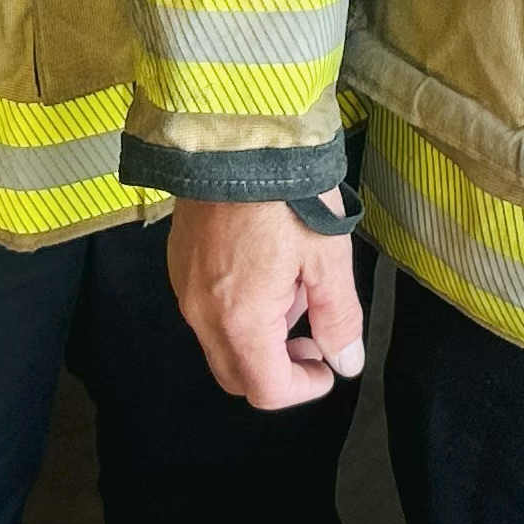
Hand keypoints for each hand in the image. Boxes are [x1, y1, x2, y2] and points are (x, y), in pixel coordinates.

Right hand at [169, 196, 365, 410]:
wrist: (234, 132)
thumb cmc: (287, 194)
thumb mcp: (328, 255)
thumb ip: (338, 317)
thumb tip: (346, 363)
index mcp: (239, 319)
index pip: (266, 390)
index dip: (304, 388)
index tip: (328, 366)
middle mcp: (201, 313)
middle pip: (236, 375)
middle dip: (278, 368)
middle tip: (312, 335)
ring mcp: (182, 286)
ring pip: (219, 341)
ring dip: (258, 336)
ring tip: (293, 284)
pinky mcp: (177, 260)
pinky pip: (205, 308)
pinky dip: (236, 308)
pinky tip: (264, 266)